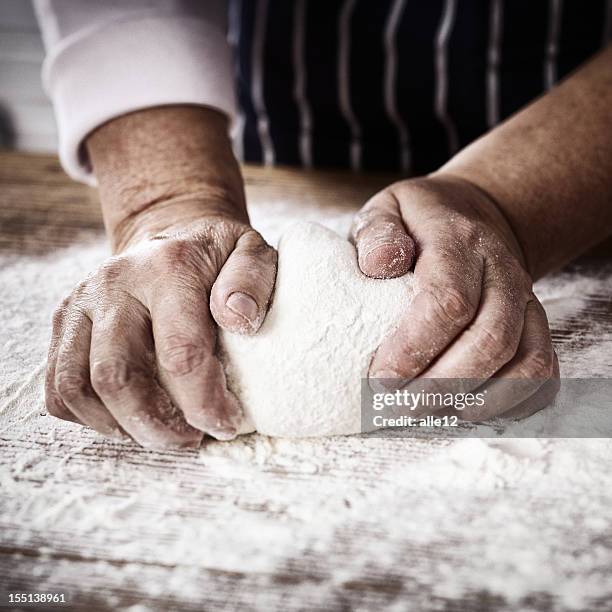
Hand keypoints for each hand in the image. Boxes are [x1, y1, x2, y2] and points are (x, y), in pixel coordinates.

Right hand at [45, 200, 275, 446]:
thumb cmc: (216, 255)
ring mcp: (80, 304)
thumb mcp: (252, 252)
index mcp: (166, 269)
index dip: (204, 403)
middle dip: (156, 427)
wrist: (170, 233)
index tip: (227, 424)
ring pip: (77, 388)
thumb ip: (252, 281)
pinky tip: (128, 417)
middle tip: (190, 439)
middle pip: (116, 378)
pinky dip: (89, 417)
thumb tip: (239, 321)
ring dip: (120, 426)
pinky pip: (57, 388)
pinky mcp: (64, 322)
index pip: (179, 354)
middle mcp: (113, 285)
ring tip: (160, 432)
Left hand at [351, 173, 558, 419]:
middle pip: (489, 340)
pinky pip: (543, 371)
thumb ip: (376, 234)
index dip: (415, 347)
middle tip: (398, 409)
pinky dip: (513, 401)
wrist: (475, 215)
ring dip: (477, 400)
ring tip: (429, 415)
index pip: (447, 300)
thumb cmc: (419, 223)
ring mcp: (525, 300)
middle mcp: (502, 271)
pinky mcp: (536, 323)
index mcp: (458, 241)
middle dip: (442, 386)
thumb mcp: (387, 210)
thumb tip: (379, 265)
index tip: (381, 379)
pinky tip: (469, 409)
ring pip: (524, 362)